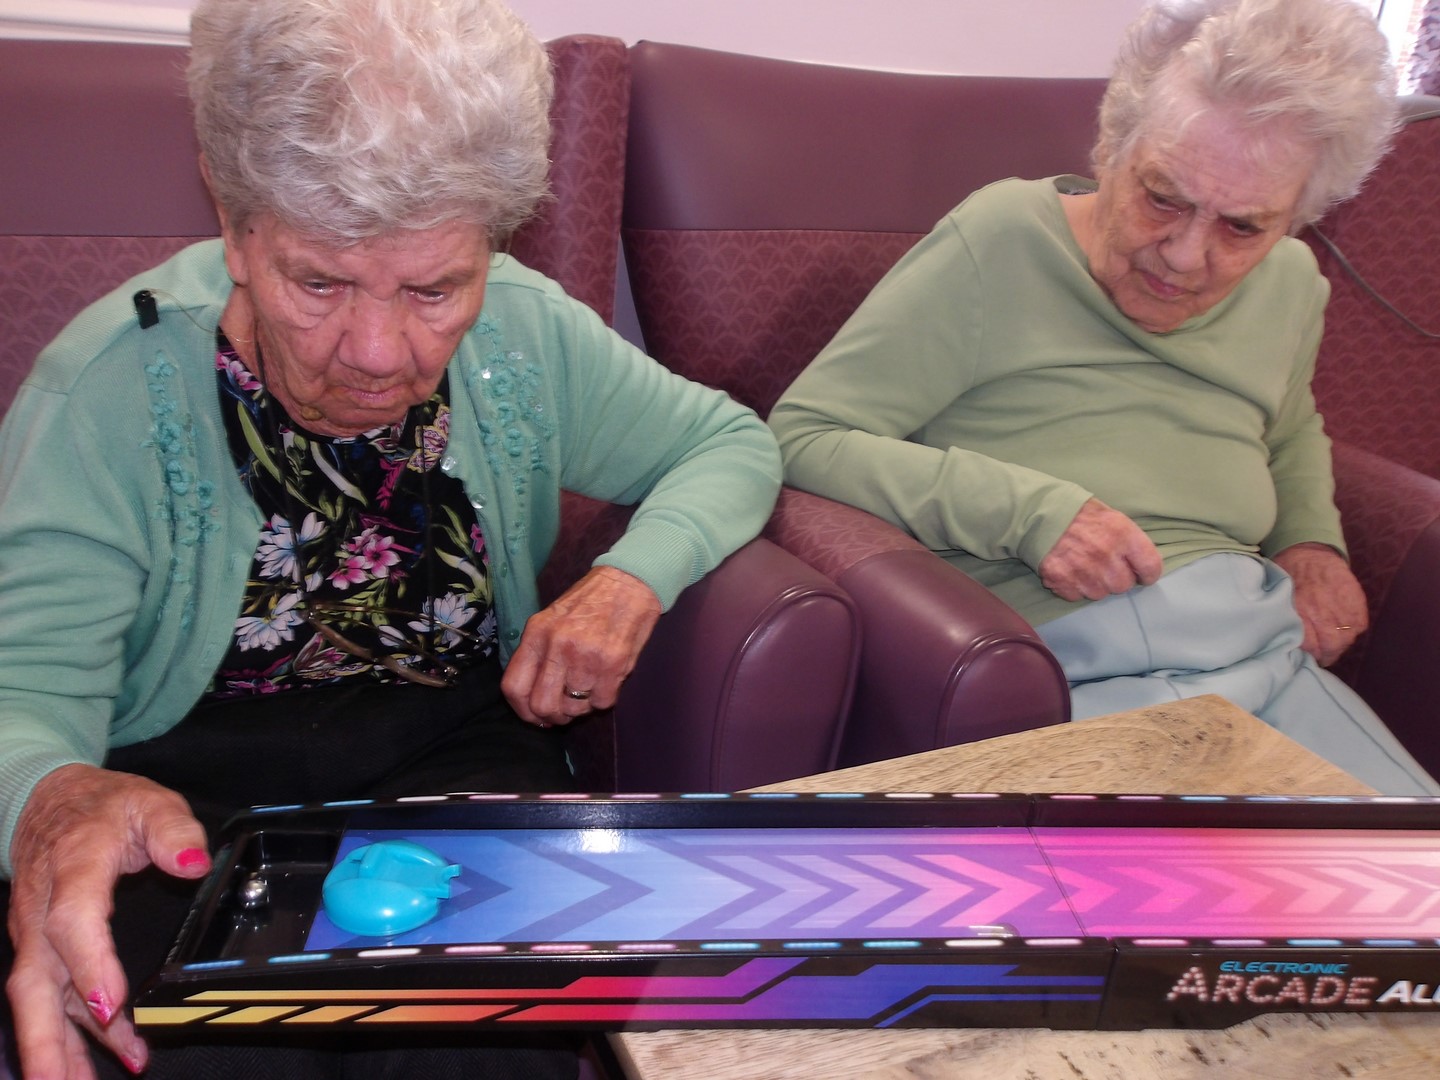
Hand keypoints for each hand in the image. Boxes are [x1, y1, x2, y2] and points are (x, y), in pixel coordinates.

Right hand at [6, 764, 209, 1079]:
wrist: (50, 800)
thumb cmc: (104, 807)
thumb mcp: (150, 802)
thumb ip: (174, 830)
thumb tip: (193, 861)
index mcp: (73, 868)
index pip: (73, 922)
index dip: (89, 965)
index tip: (112, 1005)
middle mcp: (41, 910)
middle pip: (35, 982)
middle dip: (48, 1039)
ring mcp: (34, 934)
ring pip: (38, 1000)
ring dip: (60, 1048)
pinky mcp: (38, 949)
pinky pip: (50, 996)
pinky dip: (69, 1031)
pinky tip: (101, 1058)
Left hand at [501, 566, 662, 725]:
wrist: (629, 581)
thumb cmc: (589, 602)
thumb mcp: (552, 619)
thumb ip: (538, 653)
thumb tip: (532, 696)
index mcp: (537, 633)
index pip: (514, 687)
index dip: (523, 711)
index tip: (536, 716)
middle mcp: (558, 646)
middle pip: (543, 706)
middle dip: (554, 716)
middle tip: (565, 710)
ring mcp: (586, 656)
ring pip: (575, 708)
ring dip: (583, 706)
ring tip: (590, 687)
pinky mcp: (614, 663)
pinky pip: (603, 702)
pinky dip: (604, 698)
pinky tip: (607, 681)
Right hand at [1038, 498, 1162, 601]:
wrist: (1036, 513)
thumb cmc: (1076, 512)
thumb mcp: (1109, 515)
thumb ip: (1127, 539)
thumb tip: (1139, 562)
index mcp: (1122, 533)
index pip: (1150, 566)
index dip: (1148, 574)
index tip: (1142, 575)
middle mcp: (1105, 554)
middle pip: (1124, 585)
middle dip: (1116, 578)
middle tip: (1104, 565)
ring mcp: (1083, 571)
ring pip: (1100, 593)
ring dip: (1094, 584)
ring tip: (1083, 565)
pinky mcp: (1062, 582)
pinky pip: (1077, 596)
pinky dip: (1073, 586)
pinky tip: (1068, 569)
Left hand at [1271, 542, 1366, 666]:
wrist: (1306, 554)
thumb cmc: (1288, 580)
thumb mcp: (1279, 602)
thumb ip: (1287, 624)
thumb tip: (1291, 647)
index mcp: (1299, 614)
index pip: (1311, 648)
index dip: (1312, 655)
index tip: (1311, 658)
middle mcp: (1320, 612)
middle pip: (1332, 646)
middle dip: (1329, 654)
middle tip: (1325, 655)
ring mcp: (1340, 605)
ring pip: (1348, 638)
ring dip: (1342, 643)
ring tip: (1334, 642)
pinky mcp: (1355, 599)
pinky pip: (1360, 624)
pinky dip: (1354, 629)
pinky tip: (1345, 627)